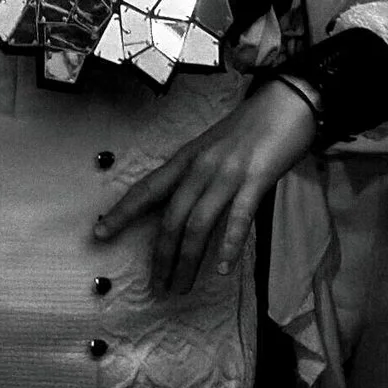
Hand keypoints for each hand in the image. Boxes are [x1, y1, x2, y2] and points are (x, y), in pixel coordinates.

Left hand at [92, 80, 320, 294]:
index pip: (147, 189)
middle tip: (157, 287)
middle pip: (171, 217)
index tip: (99, 234)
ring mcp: (228, 173)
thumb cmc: (252, 126)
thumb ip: (198, 174)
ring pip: (198, 223)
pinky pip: (238, 217)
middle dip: (161, 256)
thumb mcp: (214, 148)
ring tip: (182, 287)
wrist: (288, 101)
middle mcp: (201, 166)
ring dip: (188, 260)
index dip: (123, 212)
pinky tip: (222, 268)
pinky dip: (229, 245)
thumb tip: (185, 207)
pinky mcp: (257, 179)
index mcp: (187, 158)